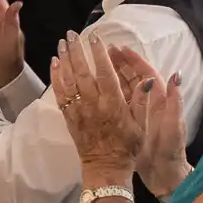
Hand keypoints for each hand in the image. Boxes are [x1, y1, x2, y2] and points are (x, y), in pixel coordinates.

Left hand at [51, 33, 139, 173]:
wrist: (106, 167)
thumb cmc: (127, 147)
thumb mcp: (140, 125)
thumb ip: (142, 101)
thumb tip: (147, 80)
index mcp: (113, 104)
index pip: (105, 73)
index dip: (100, 54)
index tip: (95, 38)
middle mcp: (94, 105)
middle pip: (83, 72)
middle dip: (77, 50)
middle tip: (73, 34)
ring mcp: (79, 111)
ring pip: (69, 80)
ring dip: (65, 59)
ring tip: (63, 43)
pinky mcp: (69, 117)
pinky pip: (60, 94)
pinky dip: (56, 77)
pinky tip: (55, 64)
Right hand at [107, 46, 190, 196]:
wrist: (165, 173)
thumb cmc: (171, 149)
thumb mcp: (174, 125)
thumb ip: (174, 101)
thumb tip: (177, 74)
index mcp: (160, 100)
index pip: (146, 74)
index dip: (134, 60)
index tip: (120, 49)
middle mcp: (148, 103)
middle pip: (133, 77)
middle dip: (120, 63)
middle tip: (104, 51)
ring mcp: (138, 113)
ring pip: (123, 88)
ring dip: (112, 75)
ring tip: (97, 64)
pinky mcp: (130, 123)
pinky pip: (118, 104)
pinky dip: (108, 94)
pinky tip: (95, 89)